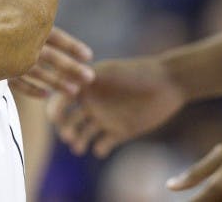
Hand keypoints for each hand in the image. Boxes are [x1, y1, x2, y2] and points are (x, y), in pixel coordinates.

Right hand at [9, 26, 94, 97]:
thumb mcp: (18, 13)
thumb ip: (37, 18)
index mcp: (27, 26)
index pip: (56, 36)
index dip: (72, 46)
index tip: (89, 56)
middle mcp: (20, 42)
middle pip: (51, 57)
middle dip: (72, 68)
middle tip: (90, 77)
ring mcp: (8, 58)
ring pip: (37, 73)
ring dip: (57, 82)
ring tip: (75, 92)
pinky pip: (18, 84)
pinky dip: (32, 90)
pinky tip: (46, 95)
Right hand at [48, 55, 185, 157]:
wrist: (167, 84)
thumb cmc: (136, 73)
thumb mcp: (108, 72)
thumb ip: (85, 78)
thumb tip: (61, 79)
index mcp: (86, 85)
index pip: (62, 98)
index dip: (55, 109)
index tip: (56, 117)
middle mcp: (92, 102)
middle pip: (69, 119)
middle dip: (65, 129)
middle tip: (69, 136)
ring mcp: (105, 118)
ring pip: (82, 134)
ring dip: (78, 141)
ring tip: (80, 147)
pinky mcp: (119, 132)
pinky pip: (102, 145)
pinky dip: (99, 149)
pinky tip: (102, 147)